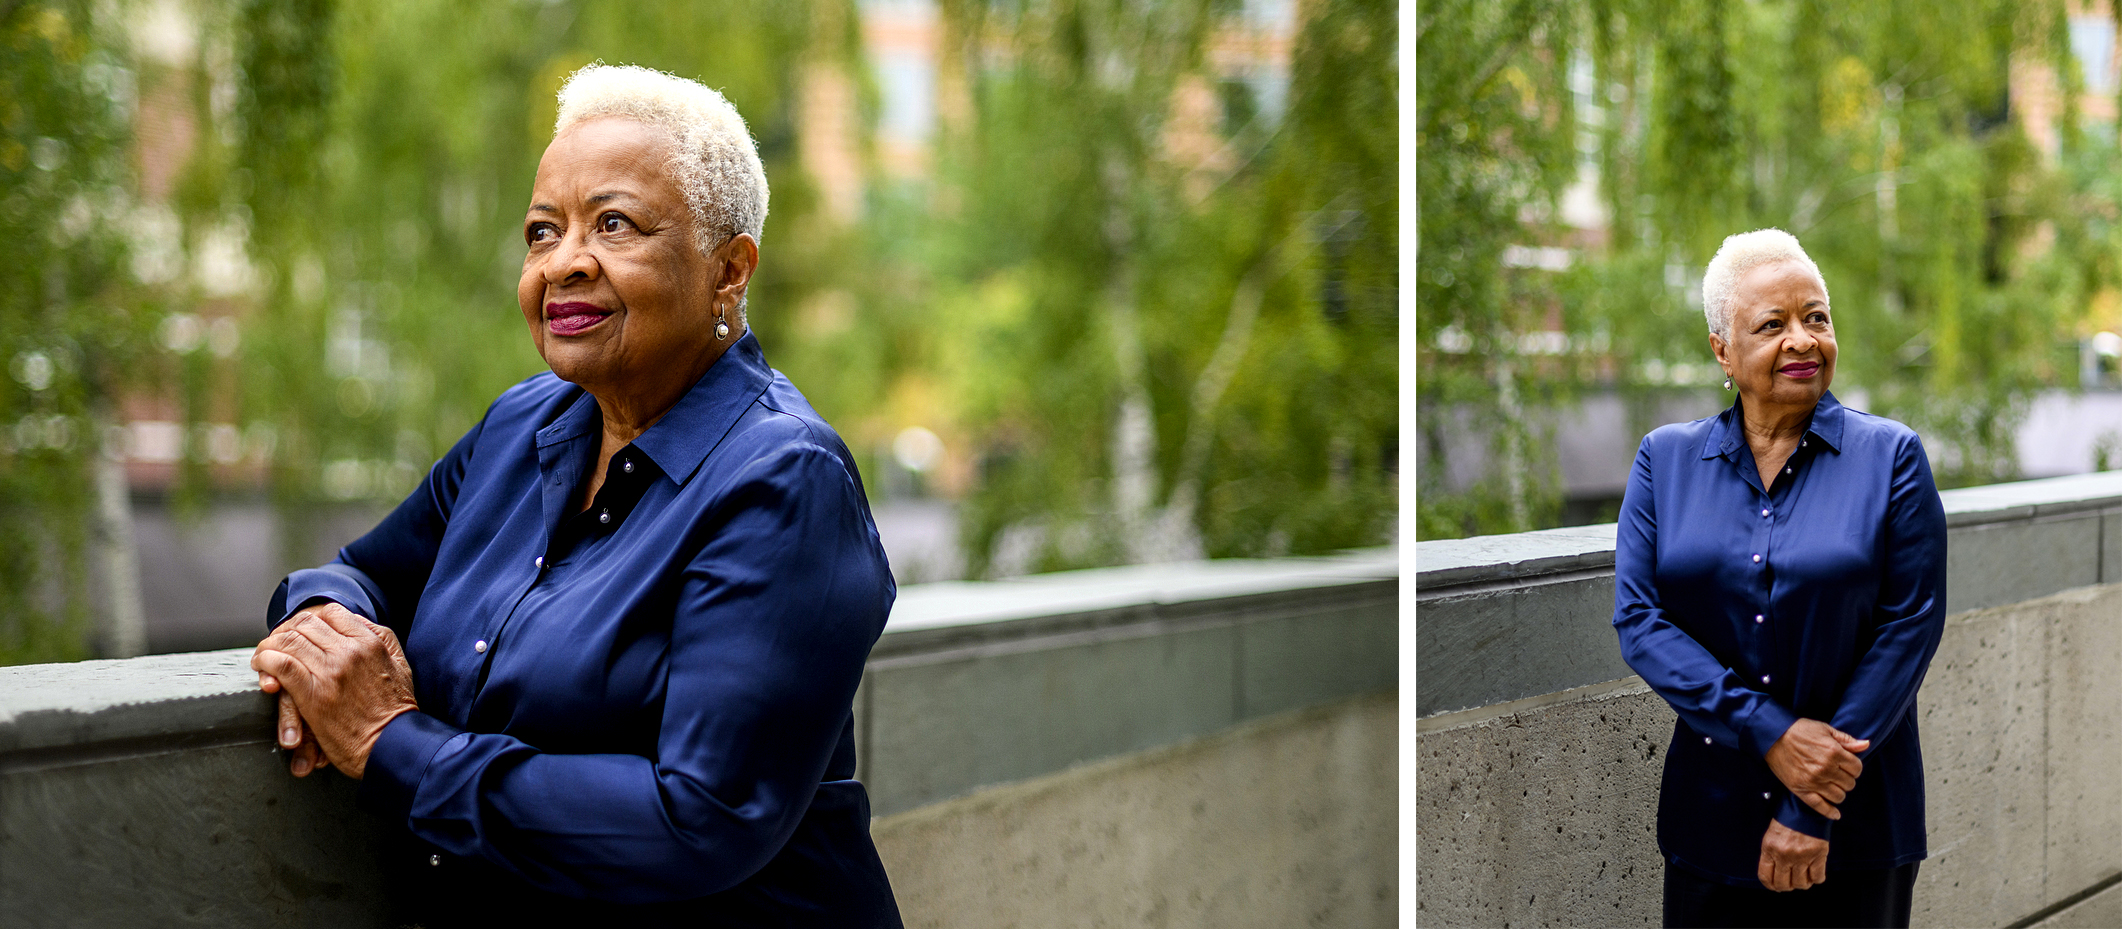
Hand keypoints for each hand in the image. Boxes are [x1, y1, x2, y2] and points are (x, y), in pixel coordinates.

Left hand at [251, 603, 417, 779]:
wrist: (394, 744)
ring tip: (263, 655)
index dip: (313, 619)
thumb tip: (360, 624)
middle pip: (306, 624)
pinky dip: (266, 661)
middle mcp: (348, 652)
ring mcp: (330, 672)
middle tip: (277, 642)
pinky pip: (282, 665)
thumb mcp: (400, 665)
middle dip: (287, 630)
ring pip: (289, 641)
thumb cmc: (397, 709)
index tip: (305, 631)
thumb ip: (383, 640)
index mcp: (370, 643)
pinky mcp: (313, 694)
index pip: (332, 612)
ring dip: (270, 645)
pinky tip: (261, 665)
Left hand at [1758, 819, 1828, 890]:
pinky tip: (1815, 873)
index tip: (1775, 886)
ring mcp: (1802, 856)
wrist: (1805, 807)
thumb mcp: (1771, 836)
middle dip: (1786, 887)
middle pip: (1783, 884)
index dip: (1770, 885)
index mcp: (1769, 849)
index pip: (1765, 876)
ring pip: (1801, 884)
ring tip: (1803, 877)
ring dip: (1803, 883)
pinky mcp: (1818, 855)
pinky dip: (1817, 878)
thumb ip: (1771, 854)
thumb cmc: (1787, 820)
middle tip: (1790, 883)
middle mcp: (1784, 855)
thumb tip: (1774, 874)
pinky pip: (1818, 877)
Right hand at [1765, 718, 1867, 819]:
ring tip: (1833, 785)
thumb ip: (1846, 740)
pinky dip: (1830, 812)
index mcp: (1834, 752)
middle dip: (1847, 779)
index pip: (1857, 768)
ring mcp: (1813, 781)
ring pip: (1839, 796)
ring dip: (1839, 792)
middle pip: (1849, 783)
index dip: (1855, 767)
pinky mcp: (1801, 790)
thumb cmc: (1799, 730)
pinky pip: (1820, 806)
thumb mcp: (1825, 729)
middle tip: (1839, 774)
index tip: (1848, 766)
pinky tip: (1835, 814)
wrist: (1772, 736)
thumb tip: (1866, 745)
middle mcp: (1825, 769)